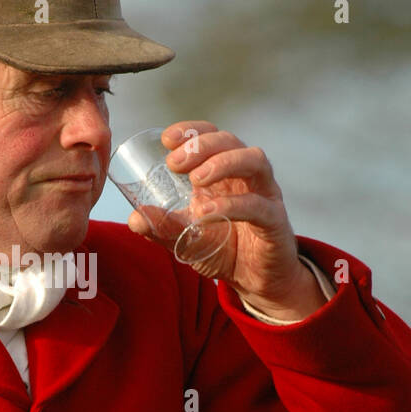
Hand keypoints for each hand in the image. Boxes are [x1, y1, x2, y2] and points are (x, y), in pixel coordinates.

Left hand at [127, 121, 325, 319]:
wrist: (255, 280)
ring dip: (222, 162)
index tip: (167, 139)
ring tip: (196, 178)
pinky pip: (258, 205)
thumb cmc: (224, 249)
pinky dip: (232, 205)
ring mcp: (264, 195)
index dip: (191, 130)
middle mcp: (246, 176)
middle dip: (201, 145)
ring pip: (254, 160)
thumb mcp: (186, 237)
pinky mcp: (275, 221)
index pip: (211, 135)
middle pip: (230, 141)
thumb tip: (135, 218)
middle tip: (174, 163)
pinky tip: (208, 212)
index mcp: (224, 172)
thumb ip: (162, 227)